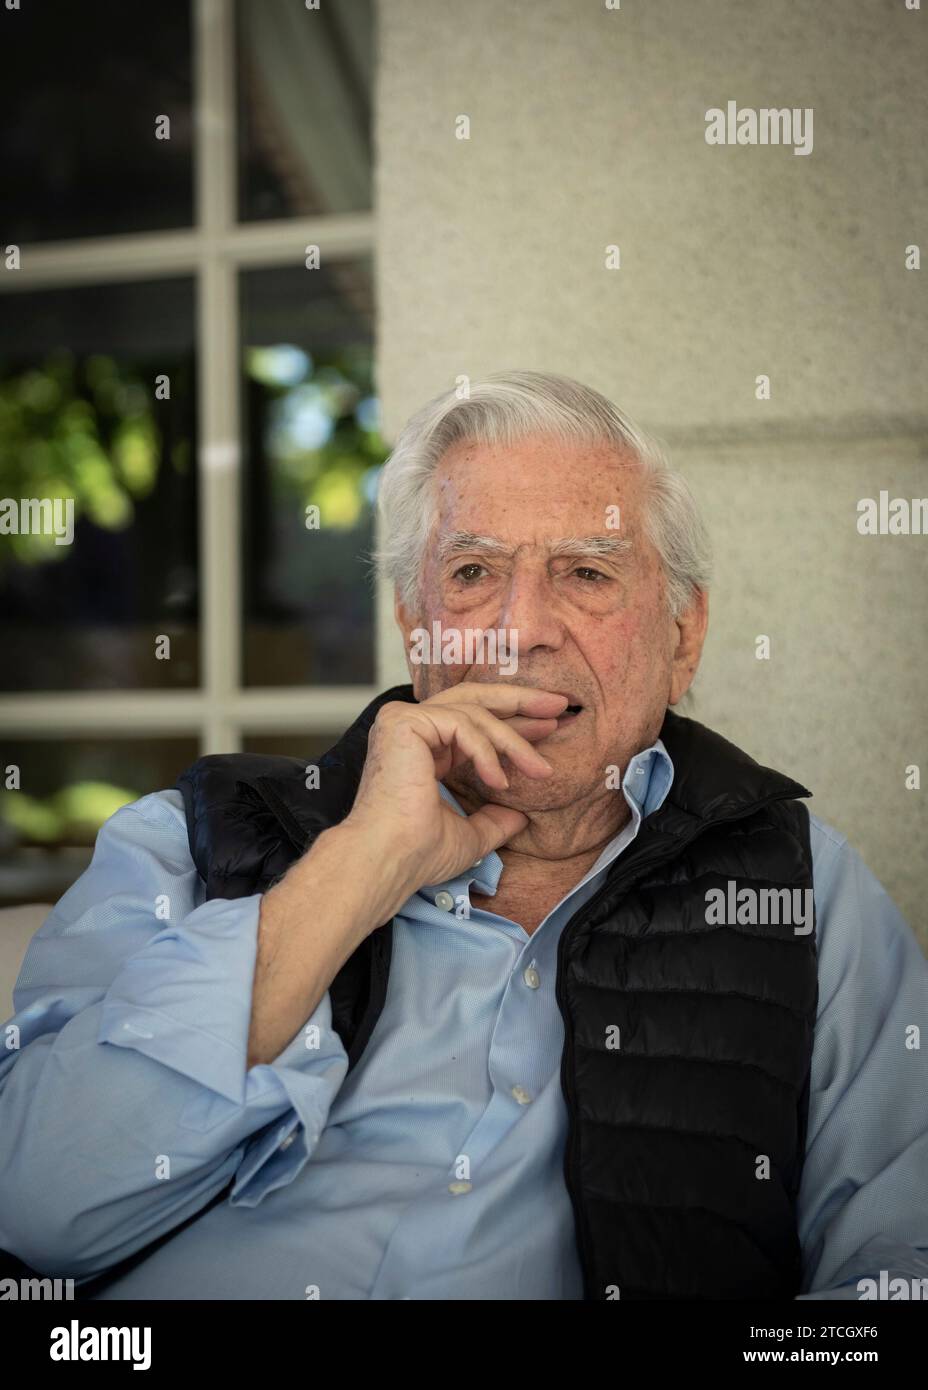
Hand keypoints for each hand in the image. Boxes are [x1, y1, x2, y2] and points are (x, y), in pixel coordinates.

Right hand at [341, 682, 568, 889]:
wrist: (390, 860)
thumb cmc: (418, 853)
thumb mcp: (470, 834)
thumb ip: (493, 820)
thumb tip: (521, 818)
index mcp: (422, 749)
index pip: (473, 722)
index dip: (513, 722)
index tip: (548, 726)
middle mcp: (410, 728)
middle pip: (473, 699)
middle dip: (521, 701)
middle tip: (559, 705)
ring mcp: (403, 720)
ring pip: (474, 713)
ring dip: (514, 740)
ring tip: (539, 769)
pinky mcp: (402, 721)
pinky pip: (460, 724)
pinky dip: (486, 751)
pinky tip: (498, 782)